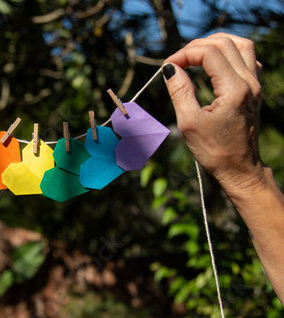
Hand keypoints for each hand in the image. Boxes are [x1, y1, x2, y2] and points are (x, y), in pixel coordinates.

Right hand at [163, 33, 263, 191]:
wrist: (239, 168)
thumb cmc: (214, 150)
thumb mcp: (189, 122)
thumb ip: (180, 90)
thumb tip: (169, 68)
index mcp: (234, 89)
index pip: (208, 53)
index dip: (184, 54)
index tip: (167, 67)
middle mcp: (249, 82)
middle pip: (225, 43)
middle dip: (196, 46)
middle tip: (177, 61)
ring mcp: (255, 84)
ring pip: (241, 45)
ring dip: (216, 43)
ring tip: (195, 54)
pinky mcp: (255, 89)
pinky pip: (248, 57)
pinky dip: (230, 52)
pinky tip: (214, 63)